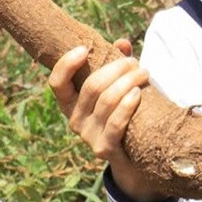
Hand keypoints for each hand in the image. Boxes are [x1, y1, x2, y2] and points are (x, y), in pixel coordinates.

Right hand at [48, 40, 165, 201]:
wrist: (135, 158)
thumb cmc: (124, 114)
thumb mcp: (117, 88)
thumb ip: (116, 64)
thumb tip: (122, 43)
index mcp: (70, 104)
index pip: (57, 83)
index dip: (66, 65)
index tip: (84, 48)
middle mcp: (74, 120)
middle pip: (91, 87)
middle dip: (116, 69)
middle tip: (134, 63)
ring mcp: (88, 136)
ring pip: (106, 101)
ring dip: (127, 82)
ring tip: (143, 73)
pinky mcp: (104, 149)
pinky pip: (115, 123)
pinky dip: (127, 106)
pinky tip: (137, 94)